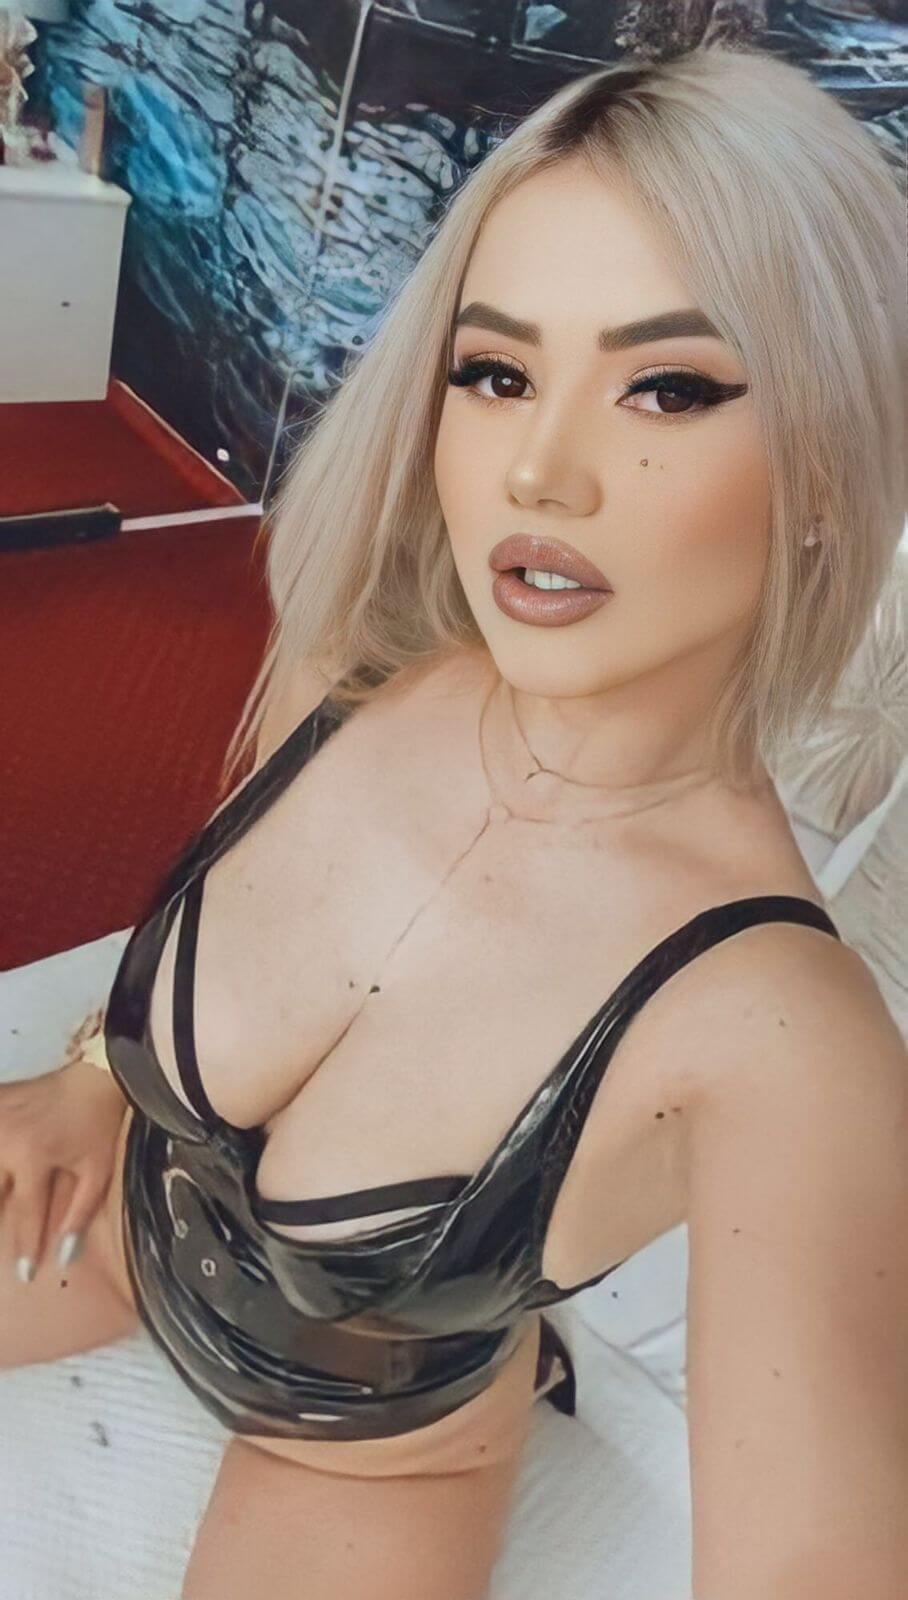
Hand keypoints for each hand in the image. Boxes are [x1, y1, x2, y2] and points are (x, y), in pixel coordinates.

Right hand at [0, 1056, 127, 1281]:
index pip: (25, 1213)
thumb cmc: (97, 1125)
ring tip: (4, 1216)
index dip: (26, 1248)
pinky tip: (1, 1182)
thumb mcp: (98, 1169)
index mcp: (34, 1155)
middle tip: (2, 1251)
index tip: (25, 1276)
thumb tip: (66, 1257)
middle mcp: (5, 1139)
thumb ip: (81, 1213)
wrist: (93, 1075)